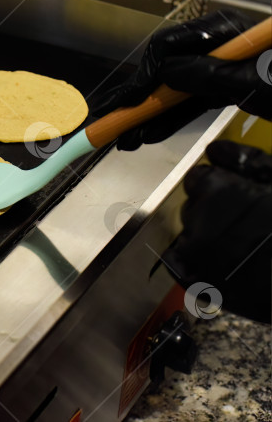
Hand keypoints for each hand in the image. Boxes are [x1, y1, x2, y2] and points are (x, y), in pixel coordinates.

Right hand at [90, 9, 271, 150]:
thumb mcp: (257, 81)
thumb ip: (210, 76)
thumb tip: (164, 76)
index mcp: (227, 33)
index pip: (170, 46)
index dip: (143, 75)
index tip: (123, 103)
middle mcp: (221, 46)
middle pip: (167, 68)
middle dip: (139, 98)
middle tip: (111, 122)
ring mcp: (225, 67)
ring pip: (177, 89)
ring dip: (150, 113)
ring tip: (125, 138)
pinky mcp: (233, 86)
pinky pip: (194, 100)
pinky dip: (172, 117)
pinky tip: (150, 132)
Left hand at [163, 140, 270, 322]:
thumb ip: (246, 160)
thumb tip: (215, 149)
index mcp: (216, 190)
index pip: (197, 180)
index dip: (218, 187)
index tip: (237, 198)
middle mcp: (197, 218)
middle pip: (193, 208)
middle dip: (212, 214)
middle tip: (243, 227)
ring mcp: (193, 252)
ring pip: (188, 235)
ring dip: (206, 239)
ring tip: (239, 248)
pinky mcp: (193, 280)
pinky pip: (183, 265)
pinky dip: (197, 265)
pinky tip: (226, 266)